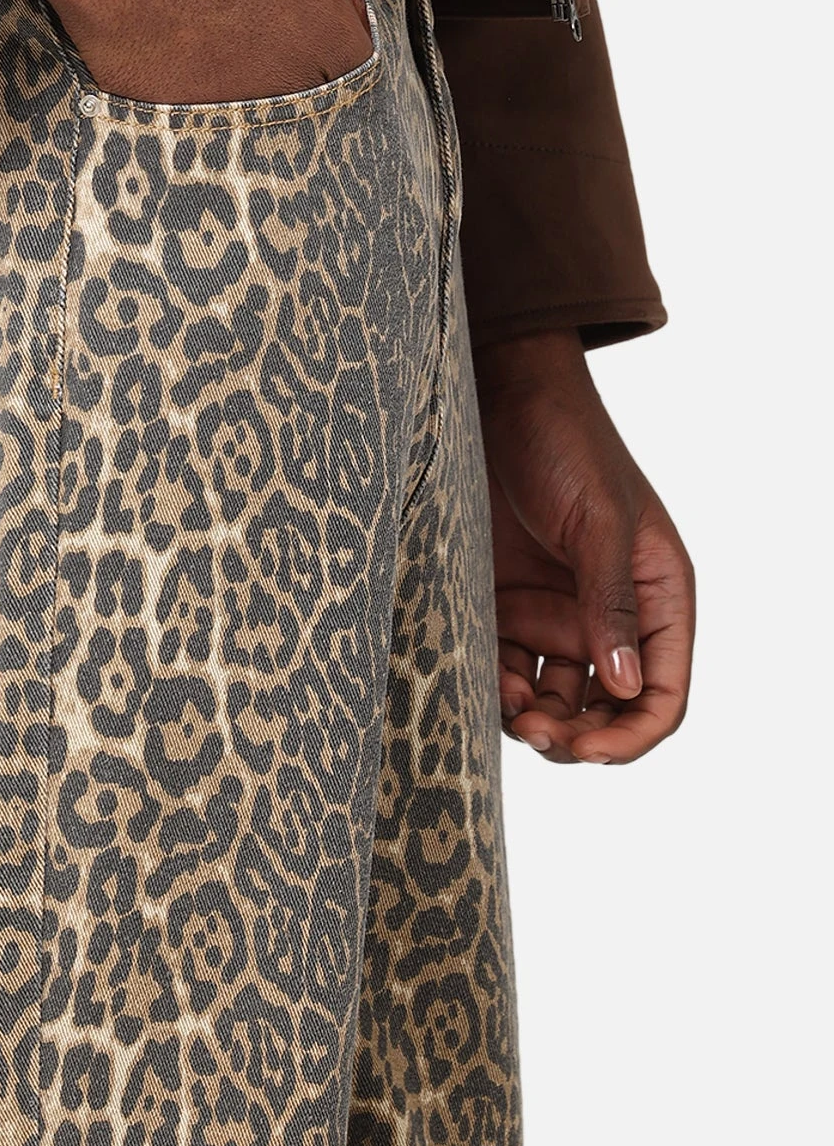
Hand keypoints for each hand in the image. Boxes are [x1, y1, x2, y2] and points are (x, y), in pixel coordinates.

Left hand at [476, 329, 694, 764]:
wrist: (496, 393)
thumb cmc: (565, 442)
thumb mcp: (597, 519)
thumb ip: (611, 600)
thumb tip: (627, 686)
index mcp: (656, 595)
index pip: (662, 692)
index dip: (634, 734)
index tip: (591, 752)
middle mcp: (609, 614)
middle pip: (606, 708)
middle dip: (579, 736)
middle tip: (539, 735)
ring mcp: (554, 610)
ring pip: (554, 698)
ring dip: (535, 718)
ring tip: (507, 708)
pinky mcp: (503, 600)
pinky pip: (505, 665)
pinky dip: (497, 685)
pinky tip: (483, 681)